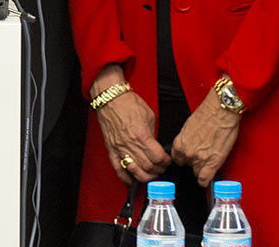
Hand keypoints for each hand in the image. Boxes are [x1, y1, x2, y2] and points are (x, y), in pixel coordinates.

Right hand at [89, 66, 169, 183]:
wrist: (110, 99)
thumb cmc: (128, 104)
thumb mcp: (149, 116)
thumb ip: (153, 134)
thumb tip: (157, 146)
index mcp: (142, 135)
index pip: (158, 157)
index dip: (166, 161)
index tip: (167, 160)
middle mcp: (130, 144)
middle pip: (149, 167)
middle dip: (159, 170)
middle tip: (162, 167)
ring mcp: (120, 149)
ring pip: (135, 172)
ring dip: (146, 177)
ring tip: (151, 174)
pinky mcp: (111, 150)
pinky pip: (118, 170)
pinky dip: (126, 178)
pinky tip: (133, 180)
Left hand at [170, 89, 241, 186]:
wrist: (221, 111)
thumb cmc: (207, 114)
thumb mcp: (188, 127)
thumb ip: (186, 139)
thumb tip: (187, 146)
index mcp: (179, 143)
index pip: (176, 159)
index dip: (183, 159)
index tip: (187, 159)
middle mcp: (187, 153)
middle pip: (187, 166)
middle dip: (193, 162)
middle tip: (201, 155)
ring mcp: (199, 159)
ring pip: (197, 172)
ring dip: (202, 168)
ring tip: (208, 160)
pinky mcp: (212, 163)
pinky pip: (205, 179)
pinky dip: (206, 181)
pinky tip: (206, 180)